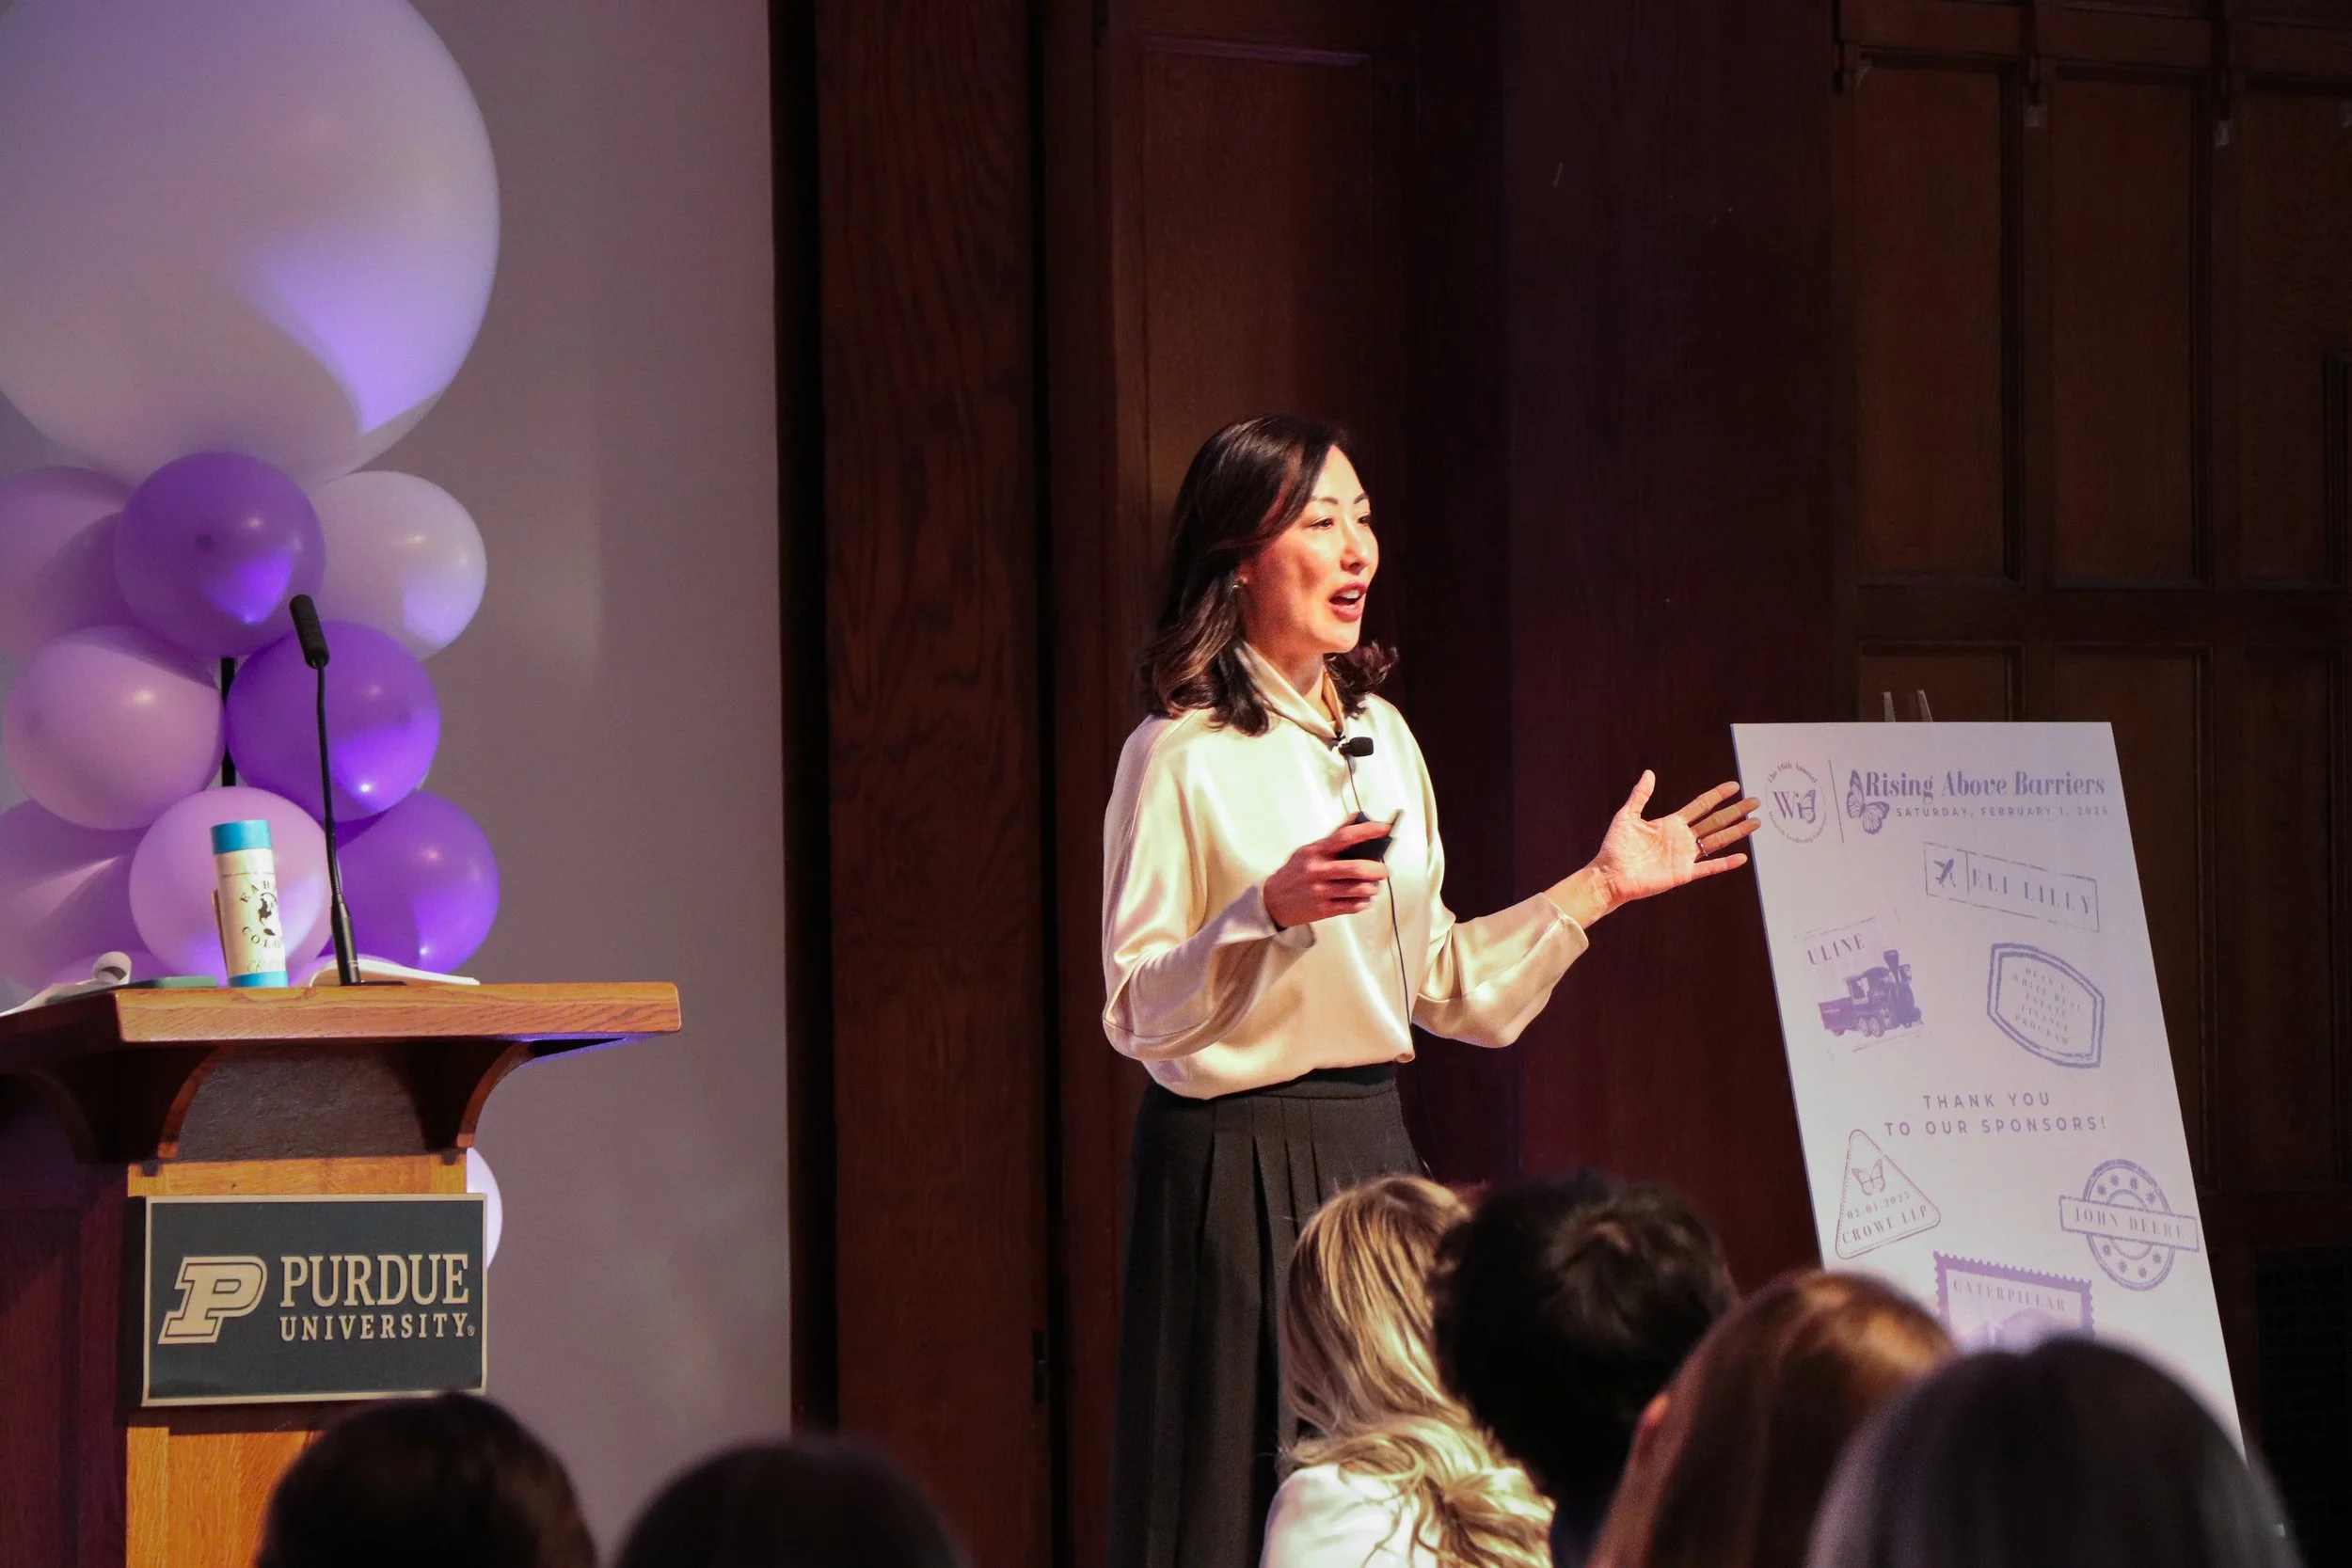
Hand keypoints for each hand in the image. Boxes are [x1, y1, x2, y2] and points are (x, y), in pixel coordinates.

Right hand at [1263, 819, 1391, 929]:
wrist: (1273, 900)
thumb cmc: (1295, 872)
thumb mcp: (1308, 850)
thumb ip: (1333, 837)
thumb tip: (1356, 818)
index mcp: (1315, 851)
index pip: (1344, 837)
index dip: (1367, 831)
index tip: (1384, 828)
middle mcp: (1317, 871)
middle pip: (1355, 869)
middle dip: (1377, 870)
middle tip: (1385, 871)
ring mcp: (1319, 891)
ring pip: (1357, 889)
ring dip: (1373, 888)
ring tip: (1375, 886)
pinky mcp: (1322, 909)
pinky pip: (1351, 906)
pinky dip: (1364, 902)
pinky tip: (1365, 899)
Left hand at [1577, 773, 1759, 916]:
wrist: (1610, 875)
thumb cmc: (1615, 847)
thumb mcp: (1627, 816)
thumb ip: (1640, 795)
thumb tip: (1649, 773)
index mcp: (1671, 823)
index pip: (1700, 806)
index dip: (1717, 796)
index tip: (1734, 786)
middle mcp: (1682, 838)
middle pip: (1715, 821)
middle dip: (1735, 811)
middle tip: (1755, 801)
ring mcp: (1684, 856)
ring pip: (1717, 841)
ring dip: (1737, 832)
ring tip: (1756, 823)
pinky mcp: (1683, 874)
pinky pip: (1709, 868)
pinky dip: (1725, 863)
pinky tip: (1742, 857)